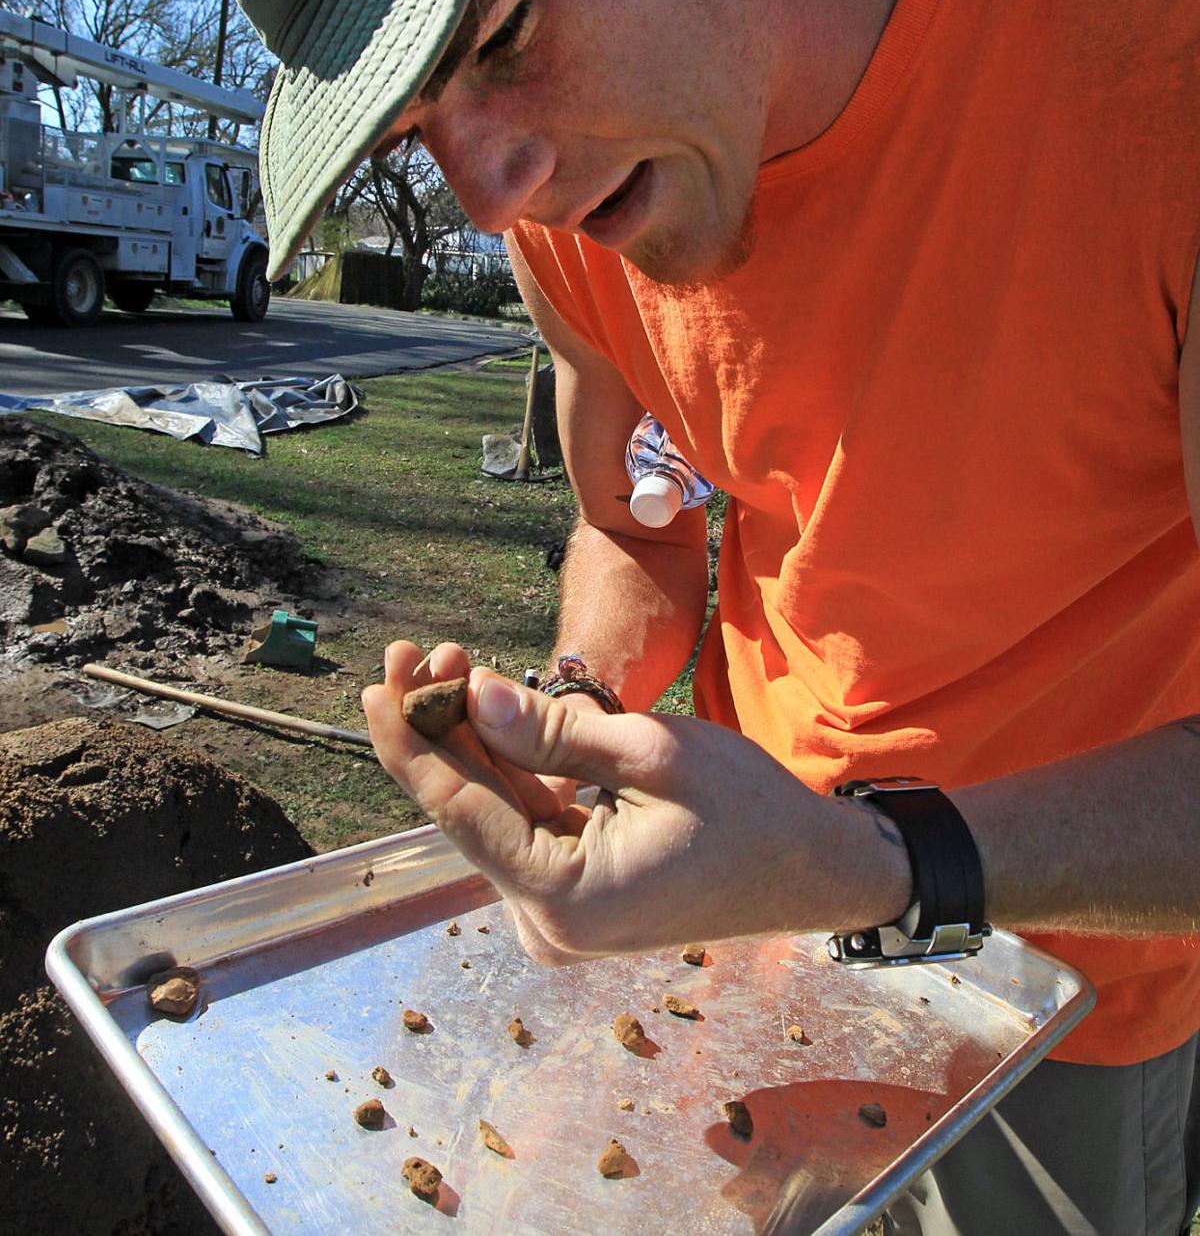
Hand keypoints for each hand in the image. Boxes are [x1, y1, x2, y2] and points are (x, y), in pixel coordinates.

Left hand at [362, 668, 909, 963]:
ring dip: (474, 738)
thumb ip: (555, 731)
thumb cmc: (748, 811)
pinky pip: (526, 819)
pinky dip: (510, 764)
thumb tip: (473, 697)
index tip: (373, 684)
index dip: (407, 743)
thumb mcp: (654, 753)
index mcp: (562, 899)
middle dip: (441, 726)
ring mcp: (561, 911)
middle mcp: (547, 919)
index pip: (458, 812)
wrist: (811, 869)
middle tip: (419, 649)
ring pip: (493, 808)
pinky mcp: (576, 891)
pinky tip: (491, 707)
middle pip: (468, 808)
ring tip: (451, 661)